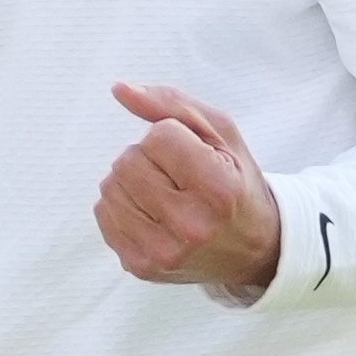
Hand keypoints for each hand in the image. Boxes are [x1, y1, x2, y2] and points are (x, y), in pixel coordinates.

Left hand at [96, 83, 282, 296]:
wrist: (252, 249)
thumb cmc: (235, 181)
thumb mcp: (221, 134)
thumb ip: (170, 103)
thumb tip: (118, 88)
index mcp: (220, 190)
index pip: (159, 135)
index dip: (173, 136)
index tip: (196, 157)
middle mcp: (192, 227)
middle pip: (128, 161)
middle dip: (148, 158)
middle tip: (179, 177)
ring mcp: (164, 252)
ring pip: (110, 186)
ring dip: (132, 181)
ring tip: (166, 195)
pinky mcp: (141, 267)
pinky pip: (103, 213)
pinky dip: (122, 205)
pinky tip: (152, 214)